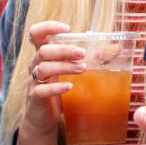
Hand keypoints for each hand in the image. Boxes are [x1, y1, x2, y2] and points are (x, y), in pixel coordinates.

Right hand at [12, 21, 83, 144]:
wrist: (43, 117)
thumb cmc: (58, 89)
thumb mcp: (70, 72)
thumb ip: (87, 60)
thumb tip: (111, 51)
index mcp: (43, 54)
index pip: (36, 34)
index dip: (48, 27)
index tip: (66, 28)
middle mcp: (35, 65)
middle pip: (43, 51)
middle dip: (64, 50)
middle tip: (82, 53)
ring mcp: (34, 81)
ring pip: (43, 68)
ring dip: (64, 66)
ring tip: (82, 69)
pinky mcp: (35, 97)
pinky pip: (42, 90)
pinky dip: (56, 88)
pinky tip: (69, 87)